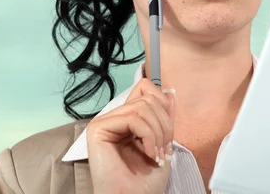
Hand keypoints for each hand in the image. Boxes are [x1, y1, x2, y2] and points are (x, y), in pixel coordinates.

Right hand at [86, 78, 175, 193]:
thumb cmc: (147, 182)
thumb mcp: (163, 143)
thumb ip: (165, 118)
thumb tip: (171, 93)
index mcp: (128, 119)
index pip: (145, 88)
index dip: (163, 104)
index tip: (169, 133)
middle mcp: (114, 118)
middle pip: (147, 98)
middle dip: (164, 124)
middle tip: (164, 150)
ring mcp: (104, 122)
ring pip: (142, 106)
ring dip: (158, 132)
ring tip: (157, 155)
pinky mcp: (97, 129)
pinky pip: (132, 118)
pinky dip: (148, 136)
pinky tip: (148, 153)